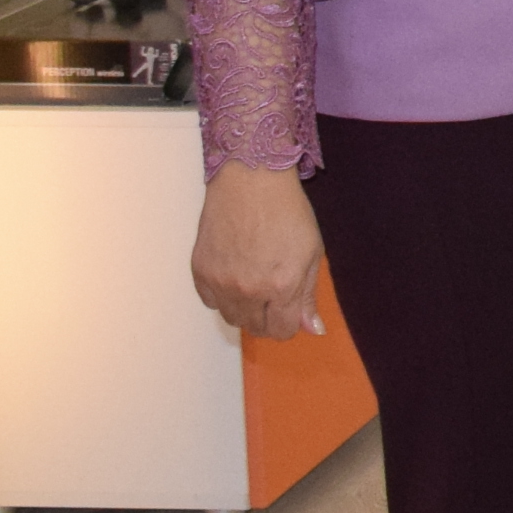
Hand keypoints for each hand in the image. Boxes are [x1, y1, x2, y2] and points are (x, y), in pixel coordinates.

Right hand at [192, 165, 326, 339]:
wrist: (251, 181)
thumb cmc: (287, 212)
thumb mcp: (312, 252)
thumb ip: (308, 296)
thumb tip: (312, 329)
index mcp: (282, 286)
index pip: (282, 331)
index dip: (289, 323)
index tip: (289, 310)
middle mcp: (249, 290)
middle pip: (256, 329)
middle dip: (268, 318)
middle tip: (273, 294)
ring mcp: (221, 282)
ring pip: (232, 318)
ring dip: (245, 309)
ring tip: (255, 281)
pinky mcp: (200, 271)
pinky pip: (210, 302)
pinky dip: (222, 296)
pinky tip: (234, 274)